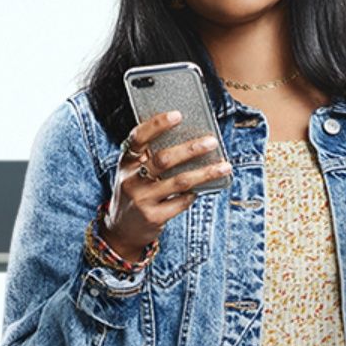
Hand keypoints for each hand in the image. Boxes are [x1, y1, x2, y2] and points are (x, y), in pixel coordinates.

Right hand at [100, 111, 229, 257]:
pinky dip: (194, 194)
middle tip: (212, 142)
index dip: (157, 124)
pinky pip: (181, 202)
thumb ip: (149, 157)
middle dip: (190, 149)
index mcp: (126, 162)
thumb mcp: (133, 172)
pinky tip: (200, 189)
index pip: (138, 137)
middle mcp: (131, 179)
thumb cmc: (135, 193)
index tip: (178, 115)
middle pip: (163, 159)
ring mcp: (142, 199)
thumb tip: (189, 138)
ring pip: (179, 181)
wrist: (121, 230)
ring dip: (205, 173)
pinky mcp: (153, 217)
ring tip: (224, 166)